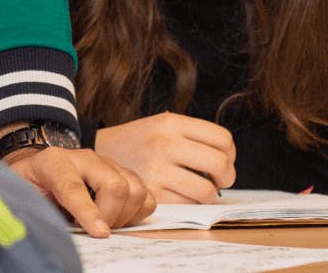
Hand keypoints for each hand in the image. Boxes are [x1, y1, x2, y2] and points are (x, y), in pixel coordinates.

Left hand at [1, 146, 154, 236]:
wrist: (38, 169)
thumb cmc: (30, 186)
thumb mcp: (22, 196)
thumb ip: (36, 209)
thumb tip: (52, 233)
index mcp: (53, 163)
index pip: (73, 187)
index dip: (87, 212)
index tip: (99, 234)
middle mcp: (84, 158)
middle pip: (115, 185)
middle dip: (110, 217)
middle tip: (94, 231)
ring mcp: (107, 164)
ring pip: (135, 189)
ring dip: (124, 216)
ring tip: (103, 224)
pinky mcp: (122, 173)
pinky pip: (145, 196)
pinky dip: (136, 213)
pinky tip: (116, 218)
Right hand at [91, 112, 236, 203]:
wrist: (97, 154)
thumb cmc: (137, 142)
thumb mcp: (161, 125)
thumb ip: (192, 136)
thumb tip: (227, 161)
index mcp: (171, 123)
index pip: (222, 139)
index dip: (230, 155)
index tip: (223, 162)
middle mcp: (165, 144)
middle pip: (220, 164)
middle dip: (226, 177)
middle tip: (219, 181)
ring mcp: (156, 169)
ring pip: (206, 190)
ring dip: (209, 195)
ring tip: (200, 191)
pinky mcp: (150, 193)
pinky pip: (186, 205)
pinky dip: (189, 204)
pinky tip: (181, 196)